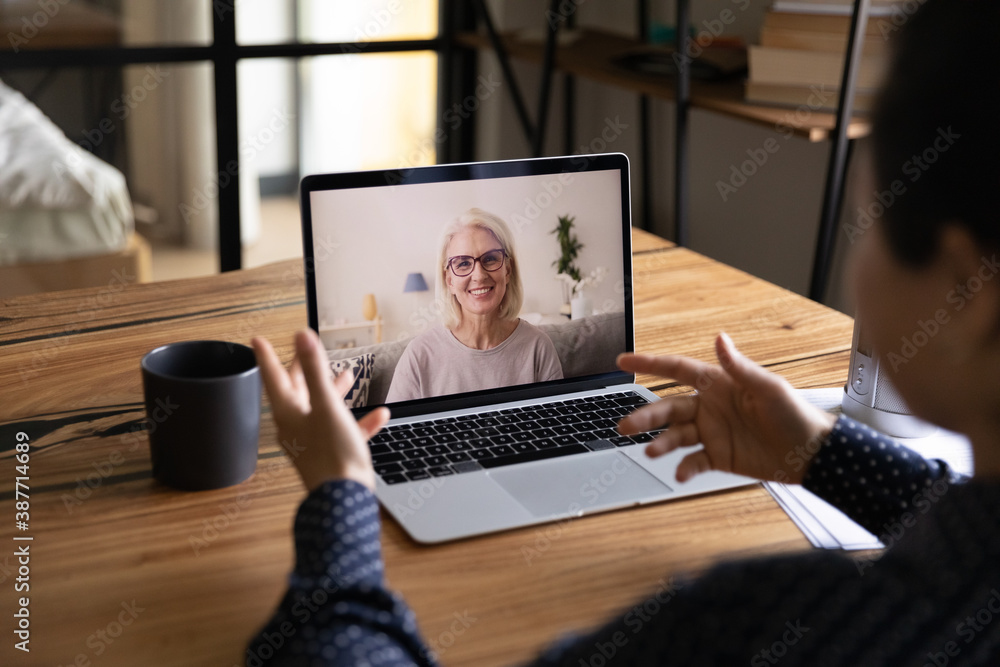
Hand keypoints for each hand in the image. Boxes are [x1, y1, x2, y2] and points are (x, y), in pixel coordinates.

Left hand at [252, 329, 388, 491]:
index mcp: (288, 412)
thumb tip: (301, 337)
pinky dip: (359, 420)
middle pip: (298, 391)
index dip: (266, 356)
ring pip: (322, 408)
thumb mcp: (326, 405)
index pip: (273, 377)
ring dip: (335, 390)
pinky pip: (344, 430)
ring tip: (349, 375)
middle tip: (306, 353)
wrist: (344, 499)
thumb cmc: (332, 455)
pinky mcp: (331, 453)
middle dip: (306, 370)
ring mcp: (313, 440)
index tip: (257, 340)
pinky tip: (378, 415)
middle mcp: (297, 426)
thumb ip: (314, 370)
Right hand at [617, 333, 835, 484]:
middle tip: (625, 426)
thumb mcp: (768, 387)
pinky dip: (685, 468)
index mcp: (718, 385)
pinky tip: (681, 473)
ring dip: (661, 443)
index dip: (649, 364)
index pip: (677, 370)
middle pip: (668, 408)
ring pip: (675, 436)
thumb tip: (720, 339)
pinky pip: (694, 461)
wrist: (812, 454)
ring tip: (651, 451)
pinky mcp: (718, 456)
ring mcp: (712, 433)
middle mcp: (709, 407)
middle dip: (645, 416)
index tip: (623, 361)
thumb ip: (739, 366)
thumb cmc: (795, 414)